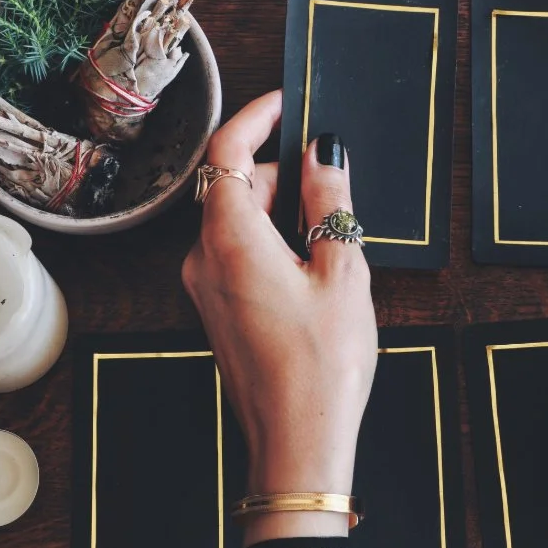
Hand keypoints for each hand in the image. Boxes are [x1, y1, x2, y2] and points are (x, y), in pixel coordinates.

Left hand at [181, 91, 376, 537]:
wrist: (298, 443)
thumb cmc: (322, 369)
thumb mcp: (342, 273)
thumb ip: (330, 204)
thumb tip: (323, 155)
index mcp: (230, 242)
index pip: (225, 153)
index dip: (255, 118)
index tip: (286, 104)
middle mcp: (204, 261)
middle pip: (230, 187)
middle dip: (278, 173)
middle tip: (329, 181)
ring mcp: (206, 289)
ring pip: (235, 222)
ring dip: (277, 211)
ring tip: (330, 236)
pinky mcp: (217, 310)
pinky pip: (236, 253)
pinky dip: (269, 241)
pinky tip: (311, 266)